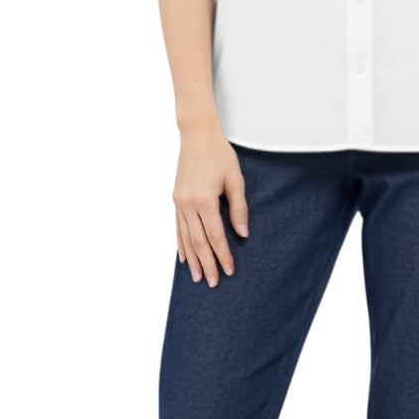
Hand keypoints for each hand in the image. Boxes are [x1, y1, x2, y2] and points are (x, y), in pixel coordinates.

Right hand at [173, 121, 249, 286]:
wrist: (197, 136)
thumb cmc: (219, 154)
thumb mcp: (235, 180)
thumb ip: (239, 208)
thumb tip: (242, 234)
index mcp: (204, 200)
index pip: (215, 236)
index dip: (223, 255)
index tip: (229, 270)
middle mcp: (188, 204)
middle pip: (198, 242)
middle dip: (207, 264)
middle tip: (214, 283)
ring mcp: (179, 203)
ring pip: (185, 238)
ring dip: (193, 259)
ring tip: (198, 277)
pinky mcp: (176, 199)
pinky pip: (178, 228)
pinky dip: (181, 244)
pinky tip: (184, 257)